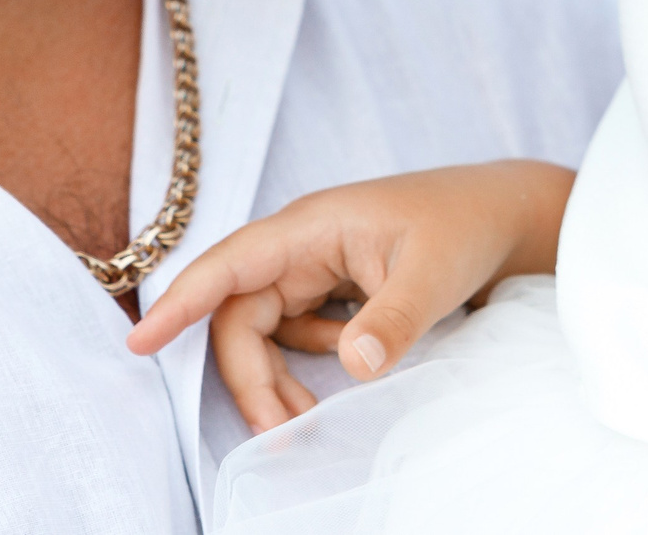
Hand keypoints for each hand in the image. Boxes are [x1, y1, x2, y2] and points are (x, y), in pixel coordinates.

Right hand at [123, 160, 572, 433]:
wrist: (507, 214)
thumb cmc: (465, 225)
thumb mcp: (435, 274)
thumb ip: (392, 320)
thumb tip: (351, 365)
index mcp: (311, 226)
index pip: (229, 265)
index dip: (181, 302)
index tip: (140, 341)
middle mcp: (301, 243)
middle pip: (241, 315)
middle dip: (250, 376)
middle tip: (281, 432)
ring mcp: (314, 265)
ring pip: (263, 328)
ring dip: (274, 377)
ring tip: (307, 419)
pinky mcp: (330, 286)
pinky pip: (294, 331)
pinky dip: (306, 363)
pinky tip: (347, 370)